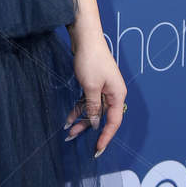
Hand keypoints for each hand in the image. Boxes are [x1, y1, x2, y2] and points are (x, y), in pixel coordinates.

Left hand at [64, 33, 125, 157]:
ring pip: (93, 110)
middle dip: (88, 129)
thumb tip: (95, 123)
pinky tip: (68, 119)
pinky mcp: (94, 85)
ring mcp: (103, 89)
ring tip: (68, 132)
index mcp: (117, 95)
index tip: (97, 149)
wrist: (85, 38)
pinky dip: (78, 109)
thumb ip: (93, 107)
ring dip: (81, 120)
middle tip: (75, 140)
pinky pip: (87, 102)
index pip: (114, 121)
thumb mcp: (90, 87)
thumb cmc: (91, 60)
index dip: (106, 136)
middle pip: (102, 117)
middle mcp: (113, 93)